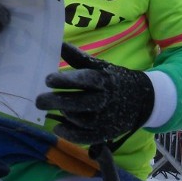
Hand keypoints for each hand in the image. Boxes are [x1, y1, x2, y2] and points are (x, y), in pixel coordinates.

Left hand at [35, 42, 154, 143]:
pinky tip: (58, 128)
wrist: (142, 99)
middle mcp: (106, 100)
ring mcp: (106, 119)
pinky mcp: (106, 133)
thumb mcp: (100, 66)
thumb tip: (58, 43)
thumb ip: (78, 57)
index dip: (66, 80)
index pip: (85, 80)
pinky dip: (71, 134)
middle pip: (79, 103)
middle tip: (39, 100)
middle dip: (57, 102)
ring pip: (81, 120)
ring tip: (51, 108)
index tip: (48, 79)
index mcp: (105, 80)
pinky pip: (86, 137)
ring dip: (64, 115)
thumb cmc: (114, 79)